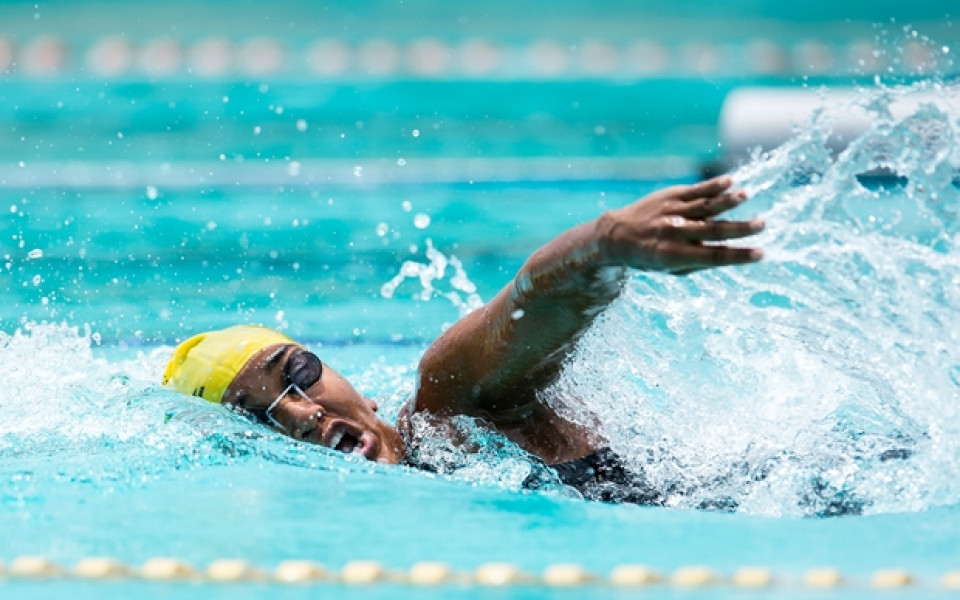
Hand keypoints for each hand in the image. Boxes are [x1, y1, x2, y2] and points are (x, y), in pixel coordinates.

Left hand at [597, 176, 763, 273]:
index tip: (761, 254)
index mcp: (673, 255)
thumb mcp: (670, 268)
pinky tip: (730, 181)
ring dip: (727, 200)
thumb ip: (698, 262)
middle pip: (712, 230)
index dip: (738, 256)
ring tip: (746, 196)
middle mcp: (672, 232)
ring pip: (704, 206)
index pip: (712, 256)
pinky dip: (713, 186)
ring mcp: (671, 211)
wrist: (617, 235)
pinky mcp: (670, 196)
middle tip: (762, 225)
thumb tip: (729, 255)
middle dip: (739, 228)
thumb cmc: (650, 257)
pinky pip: (695, 191)